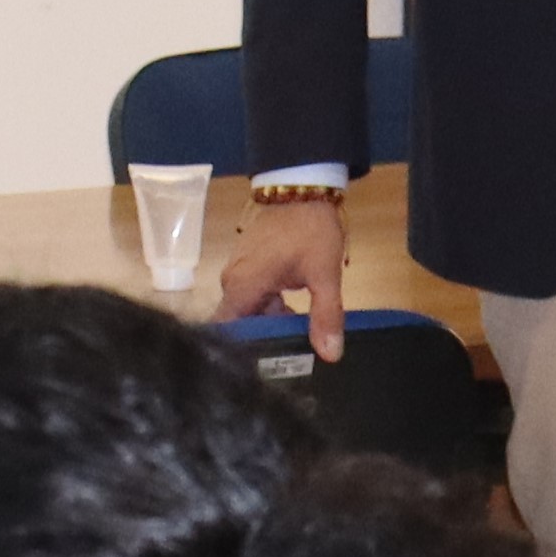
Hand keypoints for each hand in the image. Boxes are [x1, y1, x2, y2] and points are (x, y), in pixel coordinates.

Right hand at [217, 188, 346, 360]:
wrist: (302, 189)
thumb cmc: (310, 231)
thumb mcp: (324, 275)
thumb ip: (326, 316)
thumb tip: (330, 355)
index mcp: (243, 286)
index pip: (225, 330)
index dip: (240, 351)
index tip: (261, 367)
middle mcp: (232, 281)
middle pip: (239, 322)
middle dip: (262, 339)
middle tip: (288, 360)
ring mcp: (238, 270)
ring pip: (248, 309)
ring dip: (270, 321)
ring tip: (298, 335)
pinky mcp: (247, 262)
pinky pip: (252, 294)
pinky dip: (270, 305)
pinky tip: (294, 310)